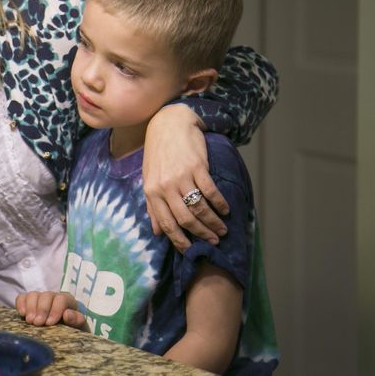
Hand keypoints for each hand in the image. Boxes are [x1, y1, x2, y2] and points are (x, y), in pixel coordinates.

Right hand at [15, 291, 86, 329]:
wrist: (62, 334)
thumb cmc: (72, 330)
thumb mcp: (79, 327)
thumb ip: (76, 320)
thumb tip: (67, 314)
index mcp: (67, 301)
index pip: (61, 299)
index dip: (55, 310)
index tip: (49, 323)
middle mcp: (53, 297)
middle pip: (46, 296)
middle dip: (41, 309)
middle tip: (37, 323)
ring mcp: (39, 298)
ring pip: (33, 295)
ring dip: (31, 307)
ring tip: (30, 321)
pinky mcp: (28, 302)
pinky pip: (22, 297)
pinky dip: (20, 304)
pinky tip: (22, 314)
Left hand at [143, 104, 229, 251]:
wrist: (169, 124)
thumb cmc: (158, 154)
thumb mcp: (149, 179)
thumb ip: (152, 206)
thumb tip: (156, 232)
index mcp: (152, 192)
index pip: (166, 224)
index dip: (179, 240)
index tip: (190, 251)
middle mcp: (165, 186)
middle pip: (185, 219)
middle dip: (201, 233)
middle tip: (213, 240)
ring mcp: (181, 176)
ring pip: (199, 208)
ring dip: (213, 222)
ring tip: (222, 228)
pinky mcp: (197, 167)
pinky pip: (211, 191)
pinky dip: (220, 203)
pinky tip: (225, 209)